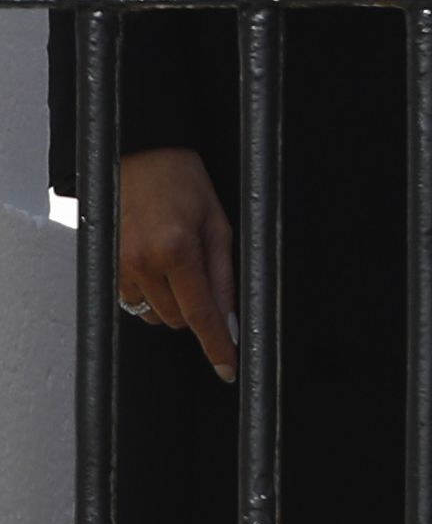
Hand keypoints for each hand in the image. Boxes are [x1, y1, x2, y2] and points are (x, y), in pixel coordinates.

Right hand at [117, 146, 237, 379]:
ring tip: (181, 262)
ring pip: (156, 314)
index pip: (202, 314)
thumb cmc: (185, 182)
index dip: (216, 345)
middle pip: (177, 320)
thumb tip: (230, 317)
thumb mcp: (219, 224)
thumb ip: (224, 274)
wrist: (142, 156)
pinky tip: (160, 264)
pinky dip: (153, 293)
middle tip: (204, 274)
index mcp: (178, 251)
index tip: (228, 367)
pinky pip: (136, 300)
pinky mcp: (109, 268)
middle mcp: (144, 264)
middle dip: (197, 310)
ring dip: (174, 303)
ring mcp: (122, 267)